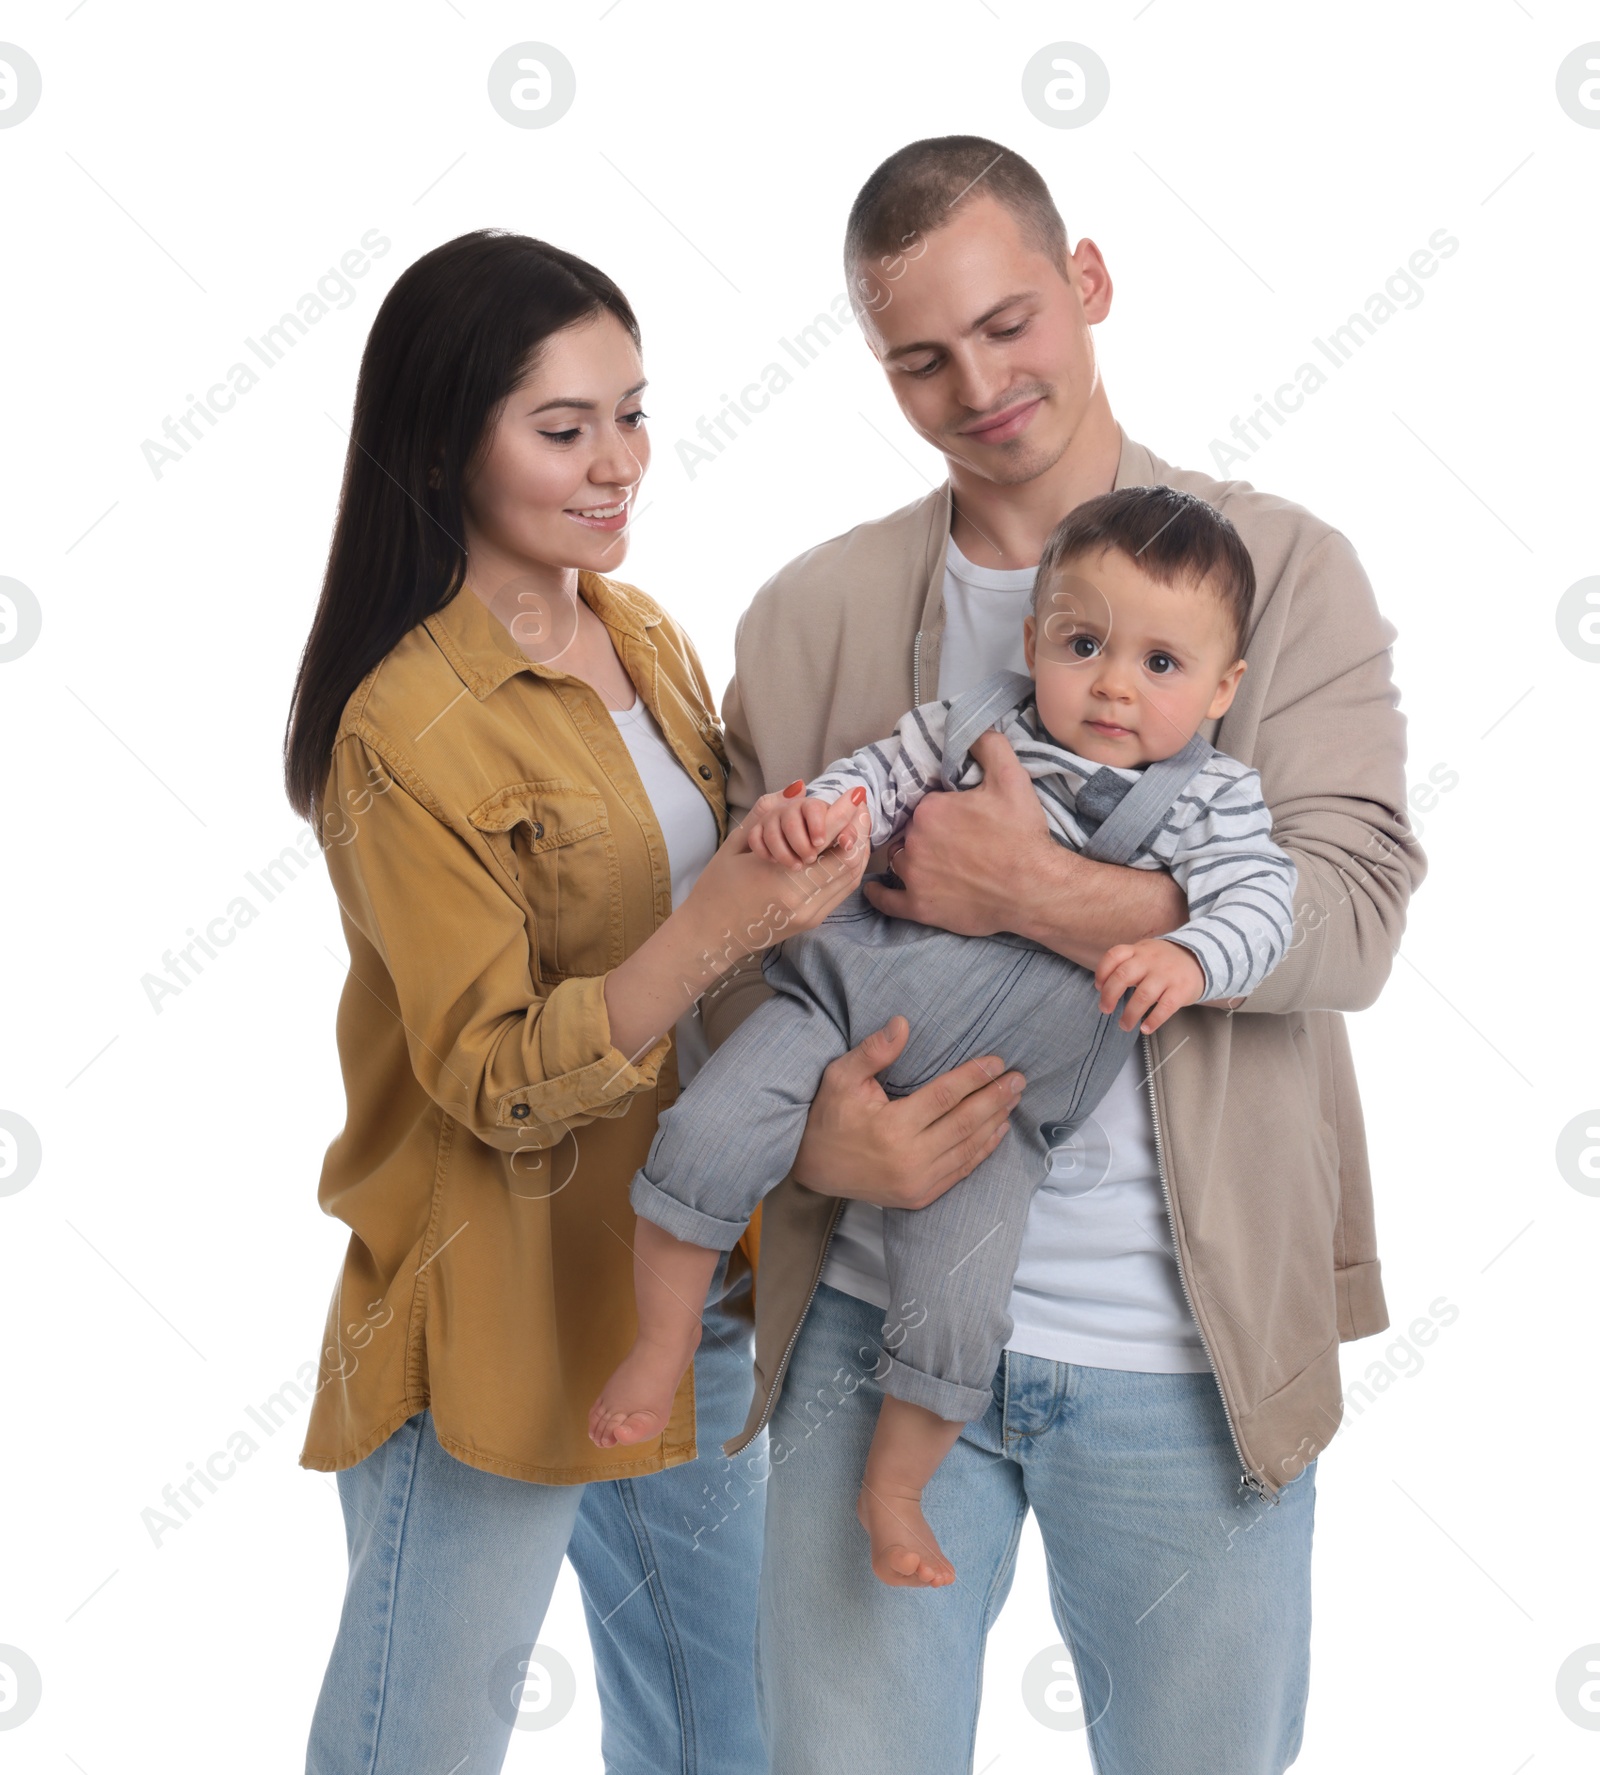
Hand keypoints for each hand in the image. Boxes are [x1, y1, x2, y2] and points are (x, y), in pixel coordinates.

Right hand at [692, 793, 869, 947]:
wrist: (710, 935)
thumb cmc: (716, 888)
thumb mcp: (735, 844)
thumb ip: (767, 813)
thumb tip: (799, 788)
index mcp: (780, 876)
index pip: (828, 838)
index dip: (846, 812)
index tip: (854, 794)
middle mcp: (802, 899)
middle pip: (850, 858)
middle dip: (859, 828)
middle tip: (860, 807)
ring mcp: (811, 913)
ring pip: (851, 876)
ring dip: (858, 847)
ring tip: (856, 824)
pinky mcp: (813, 920)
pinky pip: (842, 890)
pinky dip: (849, 866)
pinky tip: (845, 849)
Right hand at [792, 1016, 1024, 1209]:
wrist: (812, 1170)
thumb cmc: (827, 1118)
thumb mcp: (840, 1077)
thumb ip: (873, 1052)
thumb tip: (902, 1023)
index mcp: (892, 1127)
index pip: (945, 1096)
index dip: (974, 1077)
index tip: (997, 1062)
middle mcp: (910, 1158)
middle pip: (965, 1122)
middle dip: (995, 1098)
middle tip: (1019, 1080)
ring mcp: (917, 1182)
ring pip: (968, 1148)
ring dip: (995, 1122)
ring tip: (1014, 1100)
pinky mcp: (920, 1196)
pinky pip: (960, 1171)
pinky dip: (982, 1151)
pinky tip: (997, 1131)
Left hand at [863, 728, 1053, 935]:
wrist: (1034, 888)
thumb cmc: (1022, 835)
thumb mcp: (1012, 778)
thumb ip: (989, 745)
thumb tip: (972, 730)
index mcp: (929, 809)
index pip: (924, 805)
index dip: (942, 811)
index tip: (960, 819)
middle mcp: (914, 841)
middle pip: (910, 832)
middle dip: (926, 834)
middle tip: (954, 843)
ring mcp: (913, 876)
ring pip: (899, 860)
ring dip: (908, 858)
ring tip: (927, 861)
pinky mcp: (919, 907)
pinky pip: (887, 900)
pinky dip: (879, 894)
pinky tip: (874, 889)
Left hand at [1095, 938, 1204, 1032]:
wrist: (1202, 959)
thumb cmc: (1164, 962)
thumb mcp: (1145, 954)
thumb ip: (1126, 965)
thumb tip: (1102, 988)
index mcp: (1139, 950)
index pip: (1114, 955)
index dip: (1102, 972)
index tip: (1098, 987)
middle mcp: (1151, 960)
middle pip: (1123, 976)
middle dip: (1109, 995)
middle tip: (1105, 1009)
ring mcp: (1167, 974)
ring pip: (1143, 995)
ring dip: (1130, 1014)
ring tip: (1124, 1025)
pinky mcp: (1181, 989)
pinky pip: (1165, 1007)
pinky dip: (1153, 1020)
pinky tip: (1145, 1029)